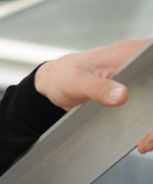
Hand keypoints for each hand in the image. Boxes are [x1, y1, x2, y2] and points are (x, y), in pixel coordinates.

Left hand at [35, 39, 152, 153]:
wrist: (52, 82)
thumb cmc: (61, 76)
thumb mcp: (75, 82)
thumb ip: (97, 88)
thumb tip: (122, 94)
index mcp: (123, 53)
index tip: (151, 113)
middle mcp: (133, 60)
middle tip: (148, 138)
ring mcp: (135, 75)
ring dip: (152, 122)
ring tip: (145, 142)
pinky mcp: (133, 88)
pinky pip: (149, 105)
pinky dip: (148, 123)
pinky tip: (142, 138)